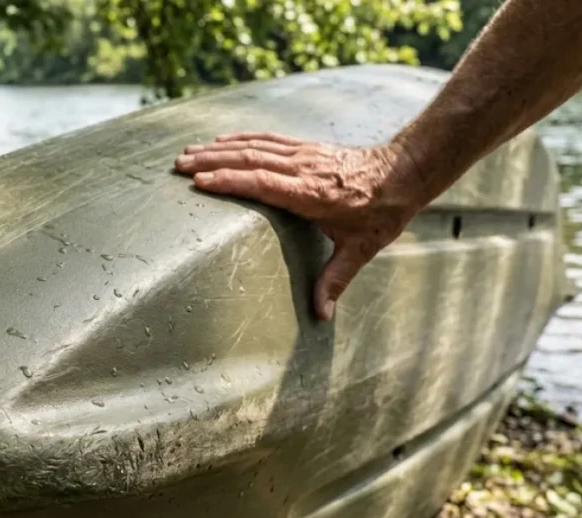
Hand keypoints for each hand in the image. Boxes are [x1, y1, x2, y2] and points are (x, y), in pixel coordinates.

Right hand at [174, 132, 429, 320]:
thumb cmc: (381, 212)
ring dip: (217, 148)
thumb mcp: (361, 249)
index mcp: (311, 193)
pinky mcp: (304, 148)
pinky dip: (239, 138)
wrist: (404, 172)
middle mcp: (303, 169)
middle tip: (178, 165)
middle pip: (249, 158)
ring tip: (186, 152)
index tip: (199, 182)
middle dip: (211, 161)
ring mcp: (302, 154)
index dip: (229, 180)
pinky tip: (219, 141)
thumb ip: (336, 280)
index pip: (262, 182)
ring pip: (253, 145)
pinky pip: (266, 139)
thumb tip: (322, 315)